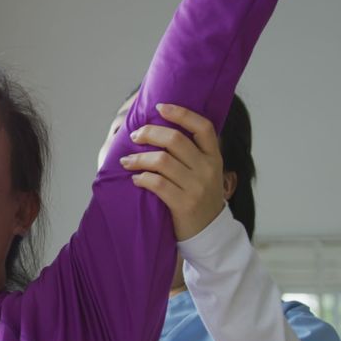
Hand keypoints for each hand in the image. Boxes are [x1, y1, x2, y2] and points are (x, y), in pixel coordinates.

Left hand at [120, 104, 226, 240]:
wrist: (209, 233)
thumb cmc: (200, 197)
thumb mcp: (205, 172)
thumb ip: (192, 154)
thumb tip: (160, 131)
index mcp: (214, 156)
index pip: (203, 126)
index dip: (181, 113)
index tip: (160, 107)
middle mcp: (208, 169)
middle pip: (175, 140)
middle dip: (150, 133)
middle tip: (135, 137)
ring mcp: (197, 186)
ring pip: (162, 161)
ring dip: (138, 158)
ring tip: (126, 161)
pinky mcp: (184, 204)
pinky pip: (157, 183)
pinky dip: (142, 178)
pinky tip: (136, 179)